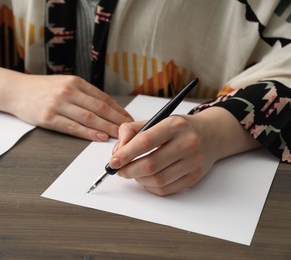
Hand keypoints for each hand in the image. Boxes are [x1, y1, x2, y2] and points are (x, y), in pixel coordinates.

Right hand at [0, 66, 132, 140]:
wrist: (15, 90)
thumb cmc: (42, 89)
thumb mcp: (64, 83)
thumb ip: (83, 93)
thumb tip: (106, 108)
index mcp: (75, 82)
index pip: (103, 98)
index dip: (118, 110)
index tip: (129, 119)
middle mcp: (68, 91)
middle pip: (100, 108)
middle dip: (117, 121)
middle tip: (130, 130)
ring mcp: (58, 104)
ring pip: (89, 118)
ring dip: (107, 128)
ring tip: (120, 136)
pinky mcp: (48, 118)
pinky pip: (73, 127)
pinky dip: (88, 133)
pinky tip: (99, 137)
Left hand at [108, 107, 259, 195]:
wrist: (211, 135)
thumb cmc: (179, 128)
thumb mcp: (156, 120)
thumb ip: (132, 131)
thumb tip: (117, 151)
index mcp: (175, 125)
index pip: (145, 141)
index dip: (126, 154)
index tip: (113, 161)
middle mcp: (187, 143)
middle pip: (150, 165)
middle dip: (128, 170)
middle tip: (119, 170)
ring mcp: (193, 162)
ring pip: (157, 180)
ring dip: (138, 179)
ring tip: (133, 172)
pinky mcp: (195, 177)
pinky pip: (166, 189)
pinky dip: (150, 187)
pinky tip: (146, 179)